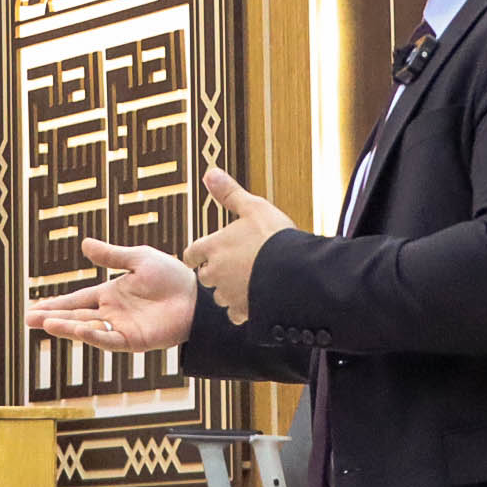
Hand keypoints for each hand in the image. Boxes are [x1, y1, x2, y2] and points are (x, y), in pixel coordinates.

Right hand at [25, 238, 197, 352]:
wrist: (197, 295)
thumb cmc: (172, 276)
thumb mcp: (138, 259)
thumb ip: (111, 255)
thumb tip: (84, 244)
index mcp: (110, 294)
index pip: (77, 300)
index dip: (57, 303)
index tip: (35, 306)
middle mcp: (112, 313)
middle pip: (76, 316)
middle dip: (52, 317)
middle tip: (28, 319)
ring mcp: (121, 328)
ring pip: (87, 329)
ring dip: (67, 327)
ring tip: (46, 323)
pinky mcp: (134, 340)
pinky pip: (109, 340)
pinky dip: (92, 336)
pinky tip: (77, 330)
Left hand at [182, 168, 294, 323]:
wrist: (295, 271)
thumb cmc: (274, 237)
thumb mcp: (253, 207)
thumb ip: (229, 192)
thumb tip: (210, 172)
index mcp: (213, 246)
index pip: (191, 253)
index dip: (198, 253)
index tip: (205, 253)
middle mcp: (216, 272)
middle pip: (205, 276)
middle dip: (216, 271)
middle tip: (235, 264)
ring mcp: (229, 293)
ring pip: (220, 295)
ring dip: (229, 289)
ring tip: (248, 280)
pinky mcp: (243, 310)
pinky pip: (235, 313)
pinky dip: (242, 308)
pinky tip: (255, 298)